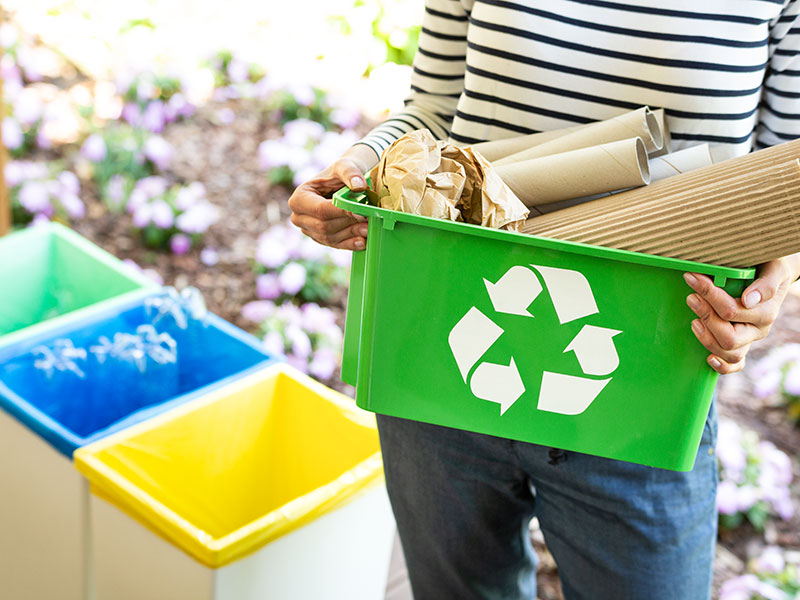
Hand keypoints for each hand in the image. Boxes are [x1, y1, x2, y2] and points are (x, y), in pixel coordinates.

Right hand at [288, 144, 378, 250]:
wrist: (342, 183)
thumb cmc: (340, 173)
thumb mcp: (344, 166)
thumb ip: (350, 173)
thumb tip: (359, 186)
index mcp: (299, 198)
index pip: (320, 210)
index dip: (341, 212)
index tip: (361, 212)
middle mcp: (299, 217)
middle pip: (324, 226)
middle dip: (348, 224)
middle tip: (369, 221)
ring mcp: (309, 230)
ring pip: (330, 238)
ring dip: (351, 235)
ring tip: (370, 228)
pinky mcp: (320, 239)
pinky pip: (335, 245)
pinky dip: (350, 244)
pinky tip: (363, 241)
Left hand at [684, 254, 799, 373]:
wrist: (772, 274)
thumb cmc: (769, 268)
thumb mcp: (773, 269)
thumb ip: (766, 284)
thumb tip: (749, 300)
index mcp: (766, 312)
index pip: (732, 310)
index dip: (709, 295)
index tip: (692, 278)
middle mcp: (758, 330)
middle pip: (729, 337)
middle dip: (706, 317)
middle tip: (691, 297)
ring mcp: (749, 340)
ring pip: (729, 353)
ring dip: (707, 338)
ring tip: (694, 321)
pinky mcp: (741, 346)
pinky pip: (735, 365)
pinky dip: (722, 366)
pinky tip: (709, 359)